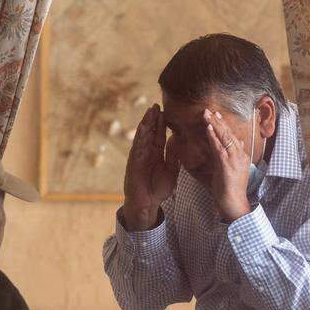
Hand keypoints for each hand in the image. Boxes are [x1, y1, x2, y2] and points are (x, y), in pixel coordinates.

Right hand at [122, 105, 179, 229]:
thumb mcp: (171, 171)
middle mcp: (147, 153)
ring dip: (146, 123)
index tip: (166, 111)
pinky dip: (140, 136)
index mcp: (156, 154)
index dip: (163, 124)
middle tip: (157, 104)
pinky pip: (138, 146)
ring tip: (150, 110)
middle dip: (153, 119)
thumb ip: (173, 156)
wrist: (148, 204)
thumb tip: (175, 140)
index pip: (160, 136)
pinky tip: (144, 126)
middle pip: (151, 132)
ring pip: (143, 136)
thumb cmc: (158, 190)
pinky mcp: (134, 162)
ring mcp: (139, 156)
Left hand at [204, 109, 251, 222]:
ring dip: (215, 124)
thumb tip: (240, 142)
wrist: (234, 202)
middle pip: (229, 133)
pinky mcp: (227, 163)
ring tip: (207, 114)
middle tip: (209, 110)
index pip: (233, 136)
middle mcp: (240, 155)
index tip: (217, 116)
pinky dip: (214, 136)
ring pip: (225, 136)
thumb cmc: (232, 188)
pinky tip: (208, 127)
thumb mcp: (235, 169)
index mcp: (242, 156)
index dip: (224, 125)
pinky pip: (219, 146)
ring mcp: (234, 158)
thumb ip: (236, 155)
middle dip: (219, 121)